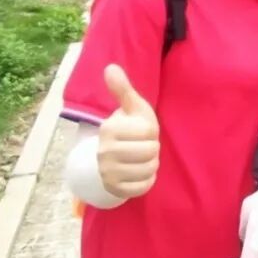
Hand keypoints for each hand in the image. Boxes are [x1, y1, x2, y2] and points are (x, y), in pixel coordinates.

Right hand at [97, 64, 159, 199]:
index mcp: (109, 129)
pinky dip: (148, 180)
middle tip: (144, 146)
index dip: (152, 131)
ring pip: (148, 169)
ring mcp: (107, 172)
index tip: (142, 131)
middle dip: (152, 148)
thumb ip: (123, 89)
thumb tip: (111, 67)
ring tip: (142, 158)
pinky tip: (140, 172)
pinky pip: (143, 187)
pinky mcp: (115, 189)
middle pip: (150, 151)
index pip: (149, 132)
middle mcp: (104, 152)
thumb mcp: (131, 107)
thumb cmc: (129, 127)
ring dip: (151, 164)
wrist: (114, 157)